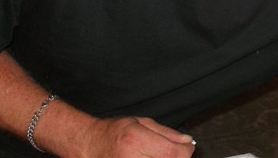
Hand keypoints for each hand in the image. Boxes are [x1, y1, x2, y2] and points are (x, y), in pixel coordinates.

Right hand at [78, 116, 195, 157]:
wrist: (89, 146)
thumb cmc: (113, 132)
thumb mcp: (140, 122)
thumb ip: (166, 133)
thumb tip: (187, 141)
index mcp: (136, 140)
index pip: (173, 153)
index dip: (186, 150)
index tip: (188, 146)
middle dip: (177, 156)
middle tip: (174, 150)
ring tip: (159, 153)